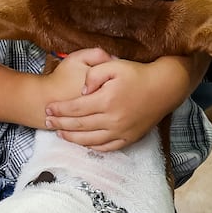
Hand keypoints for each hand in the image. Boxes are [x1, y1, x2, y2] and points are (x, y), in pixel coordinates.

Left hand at [44, 55, 186, 151]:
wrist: (165, 88)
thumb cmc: (137, 74)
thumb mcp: (113, 65)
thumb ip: (93, 75)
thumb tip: (81, 91)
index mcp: (107, 100)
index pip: (75, 108)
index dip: (59, 110)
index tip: (47, 108)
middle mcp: (113, 119)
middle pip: (79, 126)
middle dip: (59, 124)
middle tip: (46, 122)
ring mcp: (122, 131)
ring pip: (90, 140)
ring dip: (72, 138)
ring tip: (59, 133)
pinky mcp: (130, 138)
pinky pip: (107, 147)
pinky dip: (91, 146)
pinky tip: (82, 143)